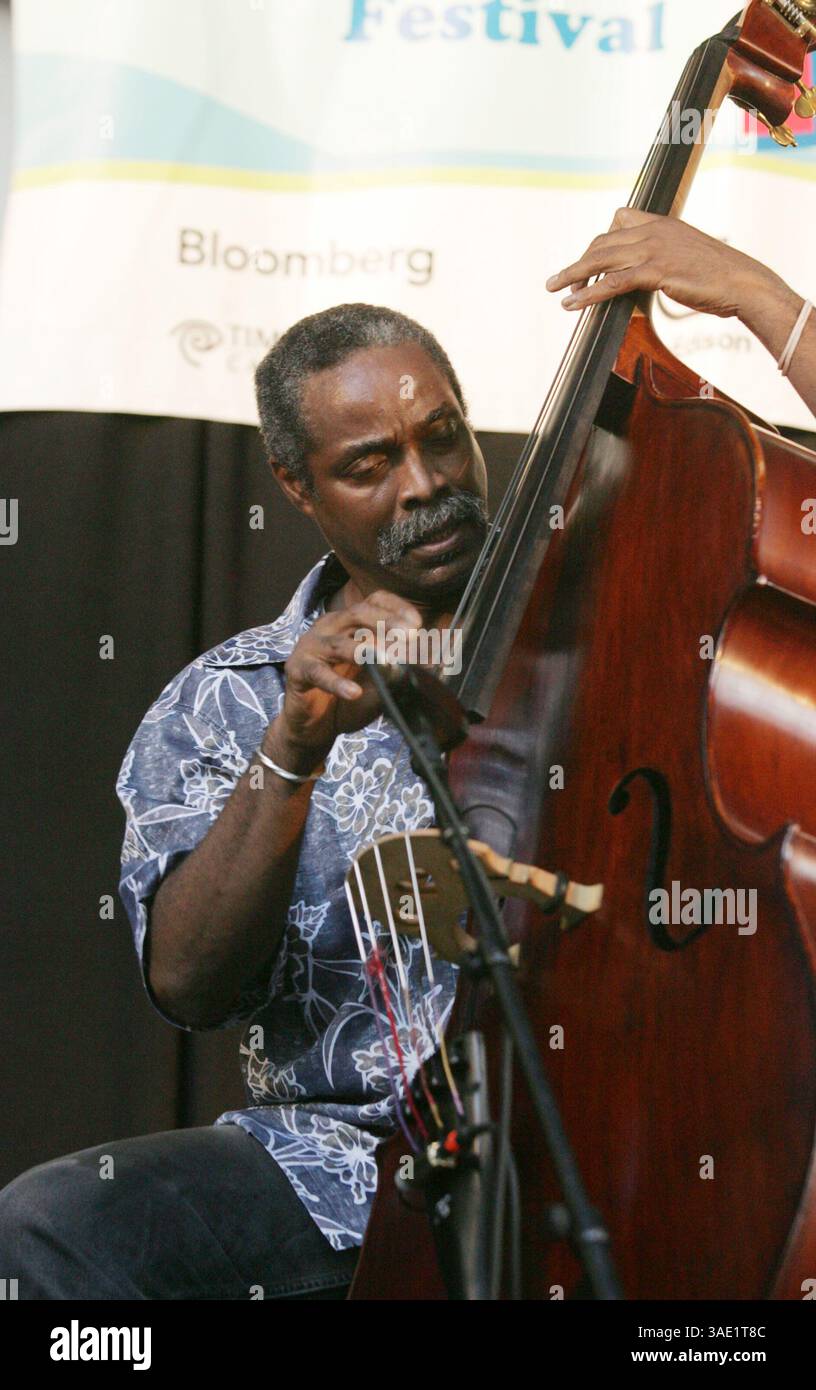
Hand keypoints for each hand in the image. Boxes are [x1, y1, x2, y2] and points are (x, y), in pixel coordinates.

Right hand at [270, 590, 422, 764]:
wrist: (314, 725)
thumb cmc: (348, 698)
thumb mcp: (381, 682)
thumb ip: (402, 670)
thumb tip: (435, 661)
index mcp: (352, 622)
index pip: (375, 601)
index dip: (397, 608)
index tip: (418, 624)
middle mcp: (332, 627)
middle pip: (359, 613)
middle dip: (387, 622)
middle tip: (410, 635)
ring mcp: (312, 646)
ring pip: (339, 642)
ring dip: (364, 650)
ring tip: (385, 658)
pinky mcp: (299, 670)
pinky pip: (319, 674)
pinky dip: (337, 683)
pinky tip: (354, 692)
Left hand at [545, 208, 775, 319]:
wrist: (742, 282)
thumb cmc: (718, 276)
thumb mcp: (685, 258)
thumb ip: (661, 261)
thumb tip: (644, 278)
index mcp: (661, 223)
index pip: (618, 219)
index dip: (599, 241)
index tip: (589, 260)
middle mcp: (654, 230)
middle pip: (602, 241)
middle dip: (579, 262)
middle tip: (560, 282)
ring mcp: (654, 248)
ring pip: (601, 259)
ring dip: (573, 275)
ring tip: (554, 290)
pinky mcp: (657, 271)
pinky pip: (613, 281)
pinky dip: (589, 293)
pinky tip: (573, 304)